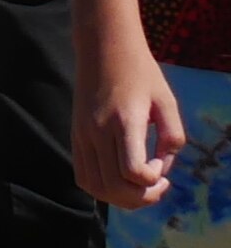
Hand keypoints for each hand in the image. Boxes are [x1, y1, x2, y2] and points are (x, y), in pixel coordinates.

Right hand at [79, 43, 189, 210]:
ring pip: (95, 187)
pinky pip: (84, 176)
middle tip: (158, 186)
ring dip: (120, 198)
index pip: (134, 171)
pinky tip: (120, 178)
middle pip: (114, 187)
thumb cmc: (140, 73)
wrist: (102, 49)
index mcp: (124, 122)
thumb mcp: (167, 102)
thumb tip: (162, 168)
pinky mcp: (75, 136)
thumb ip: (172, 137)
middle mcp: (98, 132)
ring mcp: (82, 135)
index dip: (153, 179)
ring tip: (139, 187)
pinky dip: (103, 189)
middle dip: (140, 198)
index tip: (161, 161)